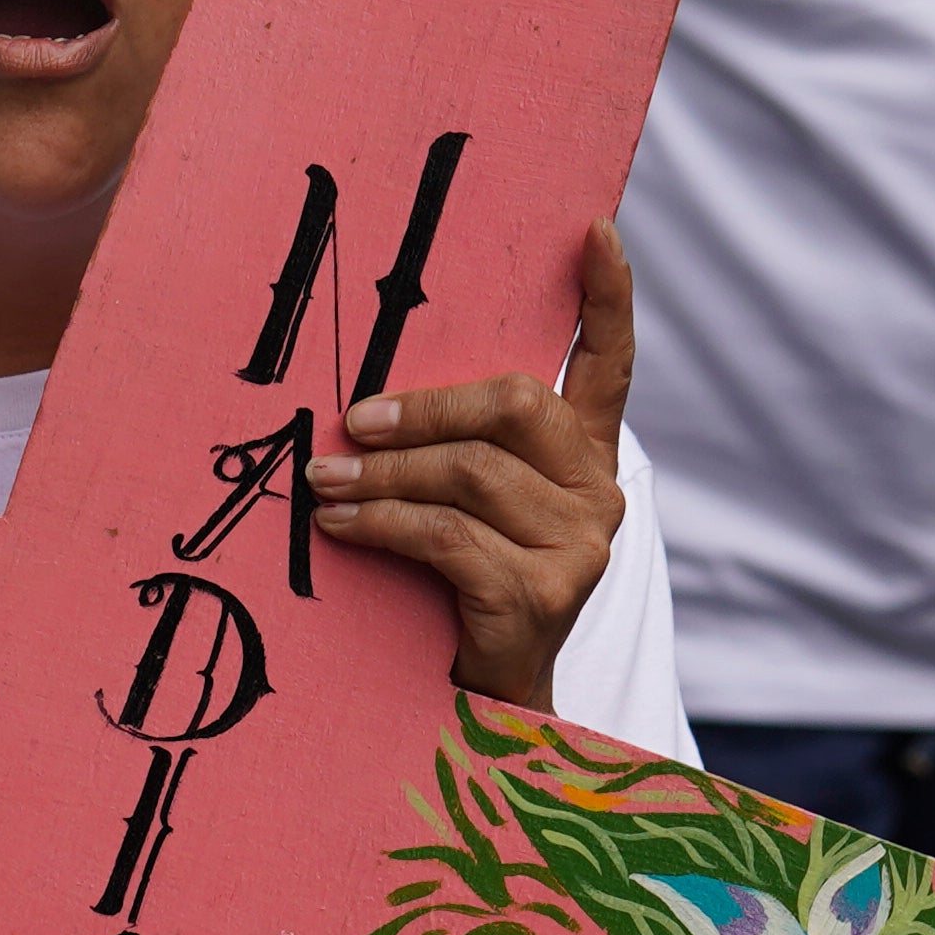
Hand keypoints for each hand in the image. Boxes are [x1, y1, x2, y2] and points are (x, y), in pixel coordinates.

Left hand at [308, 220, 634, 711]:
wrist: (487, 704)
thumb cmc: (463, 587)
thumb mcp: (471, 506)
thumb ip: (460, 446)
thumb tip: (366, 399)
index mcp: (586, 454)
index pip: (610, 364)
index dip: (607, 298)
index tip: (595, 231)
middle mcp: (599, 490)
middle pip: (513, 405)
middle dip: (421, 408)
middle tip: (352, 421)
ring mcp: (579, 543)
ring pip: (469, 473)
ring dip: (382, 476)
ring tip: (324, 483)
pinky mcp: (543, 592)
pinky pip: (447, 535)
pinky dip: (382, 526)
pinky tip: (341, 529)